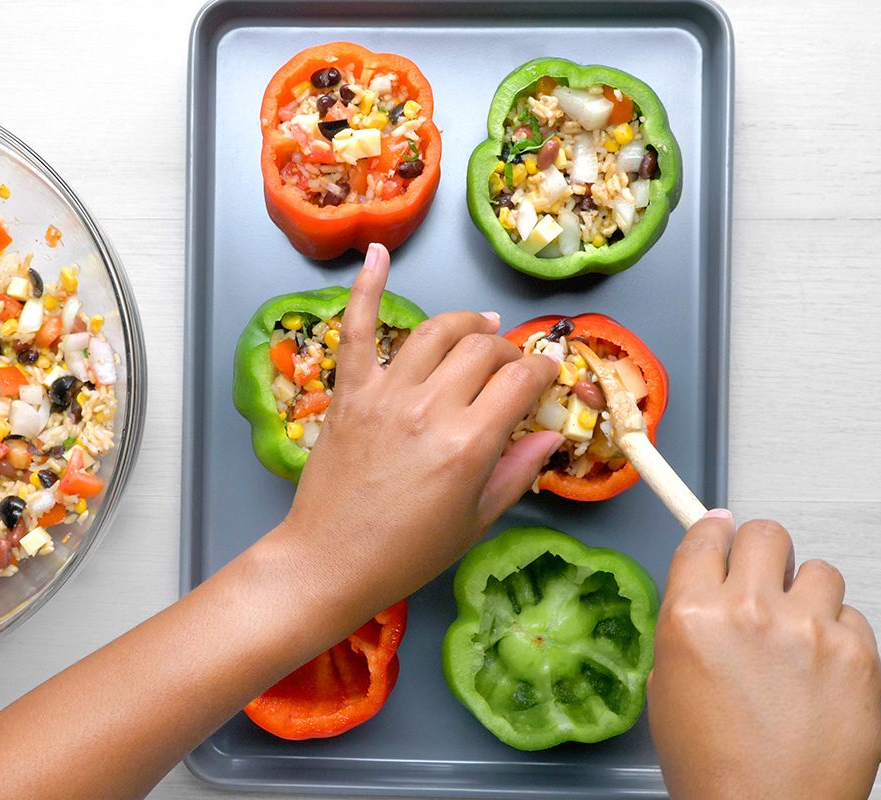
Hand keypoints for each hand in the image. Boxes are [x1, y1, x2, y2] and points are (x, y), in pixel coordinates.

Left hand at [273, 243, 560, 614]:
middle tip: (511, 366)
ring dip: (464, 323)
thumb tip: (550, 434)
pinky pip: (358, 329)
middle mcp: (430, 408)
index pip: (521, 379)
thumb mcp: (476, 521)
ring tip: (478, 328)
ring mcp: (386, 394)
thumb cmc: (406, 552)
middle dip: (508, 351)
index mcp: (470, 443)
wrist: (330, 561)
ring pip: (435, 332)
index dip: (543, 369)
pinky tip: (377, 254)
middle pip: (483, 350)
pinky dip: (366, 288)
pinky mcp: (349, 393)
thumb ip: (517, 471)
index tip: (546, 374)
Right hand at [649, 512, 880, 799]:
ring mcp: (808, 631)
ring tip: (797, 636)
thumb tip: (707, 590)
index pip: (706, 536)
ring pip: (818, 571)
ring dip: (807, 594)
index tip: (721, 532)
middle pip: (766, 534)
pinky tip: (821, 669)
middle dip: (762, 554)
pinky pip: (853, 616)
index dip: (714, 532)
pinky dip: (839, 635)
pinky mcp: (858, 656)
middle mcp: (749, 612)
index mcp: (692, 616)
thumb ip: (687, 624)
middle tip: (763, 583)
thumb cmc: (714, 765)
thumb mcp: (667, 683)